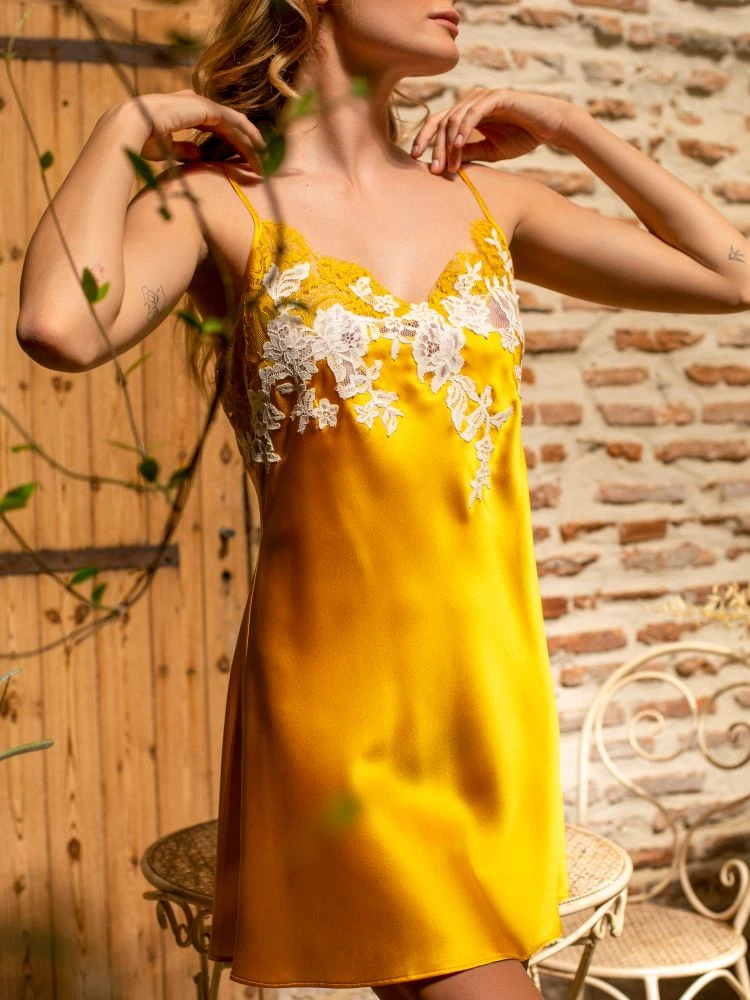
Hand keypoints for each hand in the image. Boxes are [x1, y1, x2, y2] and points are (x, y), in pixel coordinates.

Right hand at [120, 89, 266, 168]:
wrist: (130, 127)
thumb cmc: (141, 139)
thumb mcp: (167, 147)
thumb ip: (184, 150)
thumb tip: (200, 156)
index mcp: (184, 112)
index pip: (214, 126)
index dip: (230, 142)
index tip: (241, 159)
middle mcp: (194, 104)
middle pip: (227, 124)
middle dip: (245, 142)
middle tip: (260, 160)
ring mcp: (200, 104)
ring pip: (233, 123)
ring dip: (250, 140)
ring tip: (265, 157)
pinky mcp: (205, 108)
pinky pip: (232, 122)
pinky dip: (247, 134)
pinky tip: (258, 147)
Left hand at [410, 87, 577, 173]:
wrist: (549, 126)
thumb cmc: (521, 137)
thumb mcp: (489, 150)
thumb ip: (468, 152)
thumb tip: (446, 164)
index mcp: (467, 112)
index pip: (438, 123)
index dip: (425, 139)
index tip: (416, 158)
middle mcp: (471, 101)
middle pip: (442, 121)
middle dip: (434, 146)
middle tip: (432, 169)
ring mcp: (483, 97)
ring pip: (455, 119)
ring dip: (449, 144)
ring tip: (447, 165)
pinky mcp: (497, 97)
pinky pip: (474, 113)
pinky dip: (464, 129)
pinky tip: (458, 146)